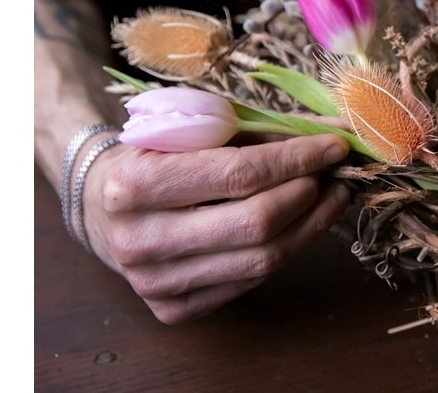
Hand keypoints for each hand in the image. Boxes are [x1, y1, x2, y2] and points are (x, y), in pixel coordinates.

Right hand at [82, 134, 349, 323]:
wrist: (100, 205)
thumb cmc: (156, 156)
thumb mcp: (194, 128)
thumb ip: (260, 130)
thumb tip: (333, 131)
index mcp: (135, 186)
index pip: (240, 174)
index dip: (298, 159)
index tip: (336, 146)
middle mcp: (140, 241)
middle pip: (257, 223)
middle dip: (310, 193)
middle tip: (337, 173)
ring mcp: (156, 283)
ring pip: (262, 260)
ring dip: (311, 225)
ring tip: (332, 196)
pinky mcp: (173, 309)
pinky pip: (251, 282)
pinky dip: (287, 250)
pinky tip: (304, 224)